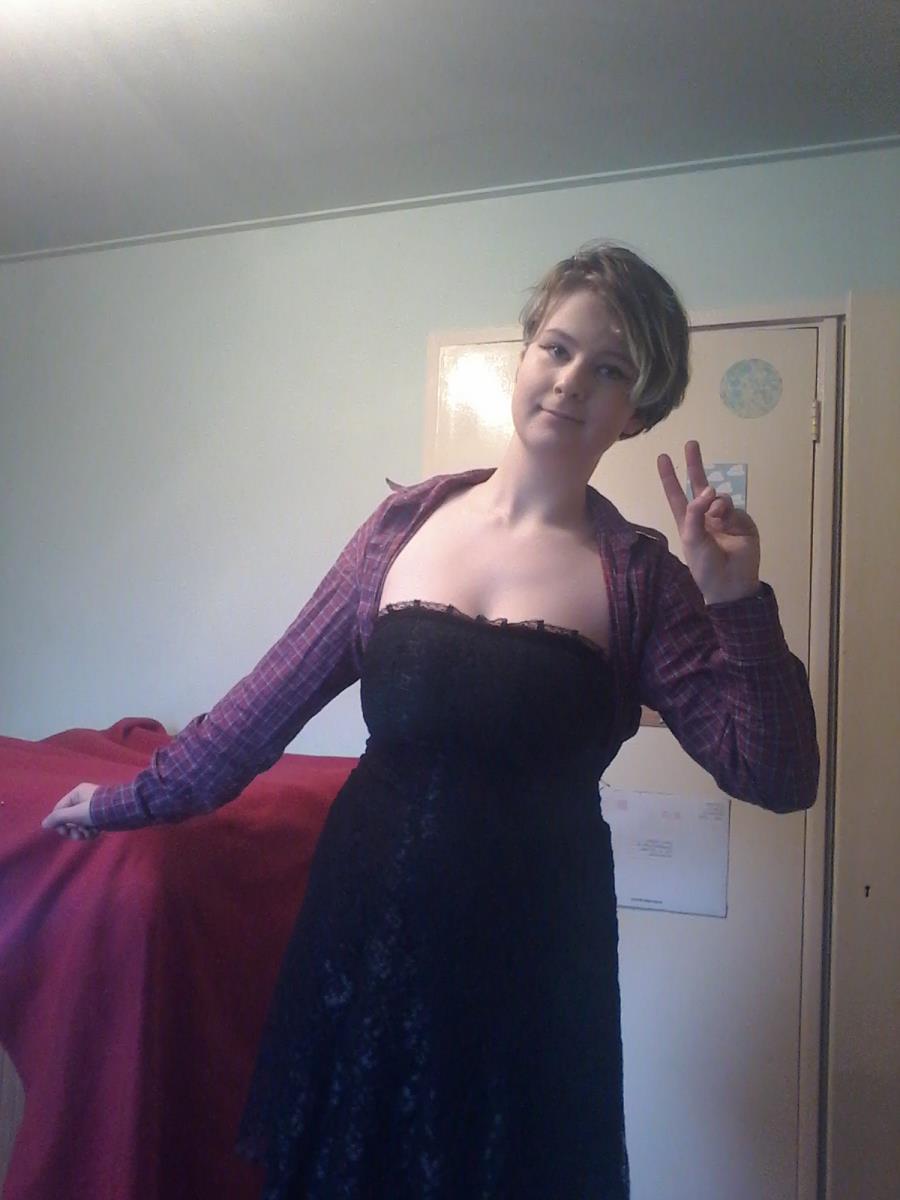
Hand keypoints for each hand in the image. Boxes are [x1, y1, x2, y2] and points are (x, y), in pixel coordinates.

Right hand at [42, 783, 100, 840]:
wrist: (123, 812)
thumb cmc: (97, 810)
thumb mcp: (75, 813)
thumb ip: (58, 818)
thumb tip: (43, 824)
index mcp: (77, 793)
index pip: (59, 809)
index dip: (59, 822)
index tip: (64, 831)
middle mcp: (84, 799)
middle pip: (69, 819)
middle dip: (73, 829)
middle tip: (78, 835)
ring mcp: (93, 809)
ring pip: (79, 824)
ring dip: (82, 832)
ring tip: (89, 833)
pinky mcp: (101, 817)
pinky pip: (90, 826)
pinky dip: (91, 832)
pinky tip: (96, 833)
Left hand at [657, 440, 760, 604]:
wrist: (731, 583)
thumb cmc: (704, 566)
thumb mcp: (692, 539)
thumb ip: (695, 513)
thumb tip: (709, 490)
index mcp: (688, 521)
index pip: (676, 495)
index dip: (669, 477)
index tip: (663, 458)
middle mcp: (705, 516)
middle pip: (699, 485)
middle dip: (695, 464)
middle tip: (691, 444)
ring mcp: (725, 517)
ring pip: (720, 497)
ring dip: (716, 503)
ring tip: (717, 518)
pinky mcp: (742, 522)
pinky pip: (735, 509)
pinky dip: (730, 515)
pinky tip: (730, 526)